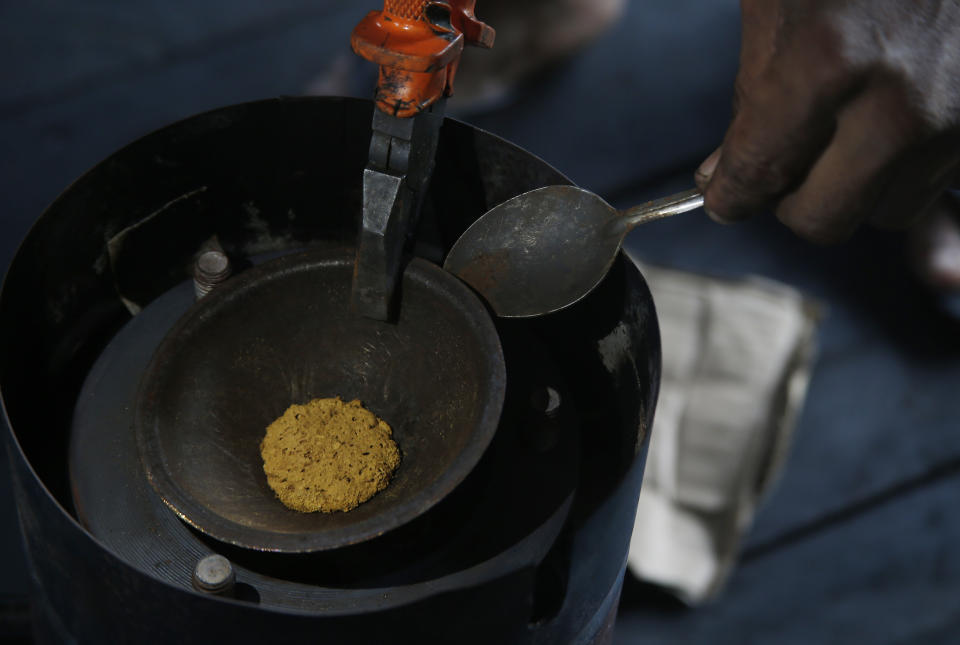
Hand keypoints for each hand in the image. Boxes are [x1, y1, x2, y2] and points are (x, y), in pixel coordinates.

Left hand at [696, 0, 959, 242]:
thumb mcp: (779, 1)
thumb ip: (752, 92)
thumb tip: (723, 173)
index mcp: (825, 61)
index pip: (759, 172)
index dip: (730, 195)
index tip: (725, 198)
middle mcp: (896, 105)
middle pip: (822, 220)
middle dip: (791, 200)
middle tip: (784, 166)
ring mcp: (953, 121)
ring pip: (882, 211)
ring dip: (853, 185)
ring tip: (847, 127)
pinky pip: (932, 185)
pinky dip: (904, 166)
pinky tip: (893, 118)